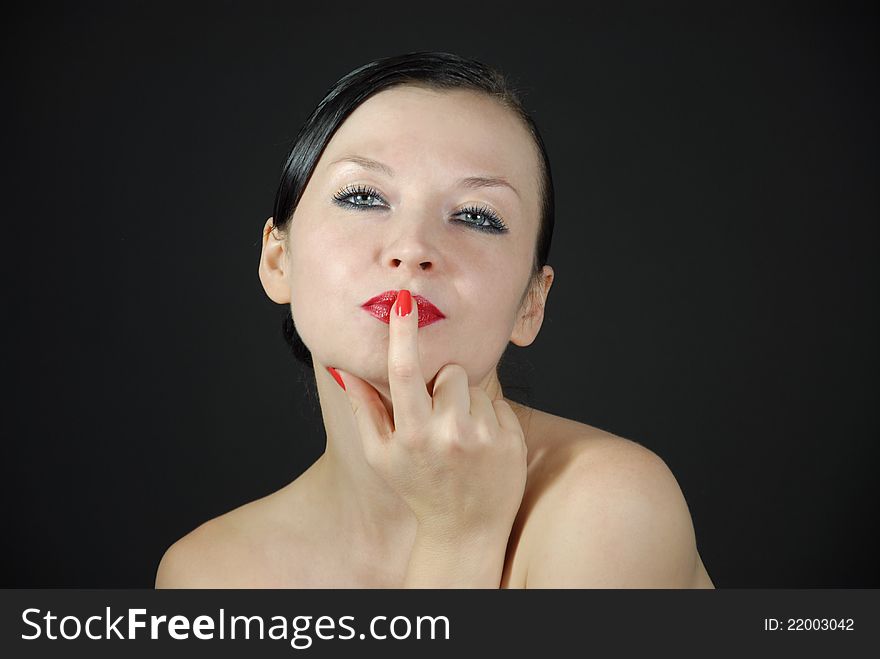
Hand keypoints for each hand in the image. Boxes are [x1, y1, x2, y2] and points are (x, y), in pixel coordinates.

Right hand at [329, 289, 527, 541]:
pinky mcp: (511, 440)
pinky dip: (490, 417)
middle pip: (450, 372)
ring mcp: (483, 437)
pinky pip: (499, 403)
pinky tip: (482, 446)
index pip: (404, 371)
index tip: (404, 300)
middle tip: (439, 418)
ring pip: (476, 386)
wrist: (465, 530)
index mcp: (411, 434)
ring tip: (461, 436)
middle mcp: (448, 433)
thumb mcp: (381, 455)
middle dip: (444, 385)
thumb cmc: (417, 488)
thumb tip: (344, 367)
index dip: (402, 332)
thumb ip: (363, 409)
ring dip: (468, 402)